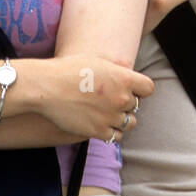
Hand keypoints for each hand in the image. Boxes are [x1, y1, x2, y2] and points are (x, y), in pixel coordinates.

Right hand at [36, 54, 152, 143]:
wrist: (47, 87)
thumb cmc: (68, 69)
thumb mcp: (96, 59)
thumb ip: (116, 67)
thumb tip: (128, 70)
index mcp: (123, 78)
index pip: (148, 88)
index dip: (140, 89)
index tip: (130, 88)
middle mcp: (121, 98)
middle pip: (135, 105)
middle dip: (125, 102)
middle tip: (108, 98)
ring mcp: (111, 116)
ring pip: (129, 123)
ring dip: (121, 118)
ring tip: (106, 112)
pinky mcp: (99, 131)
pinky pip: (116, 136)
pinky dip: (111, 131)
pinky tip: (101, 123)